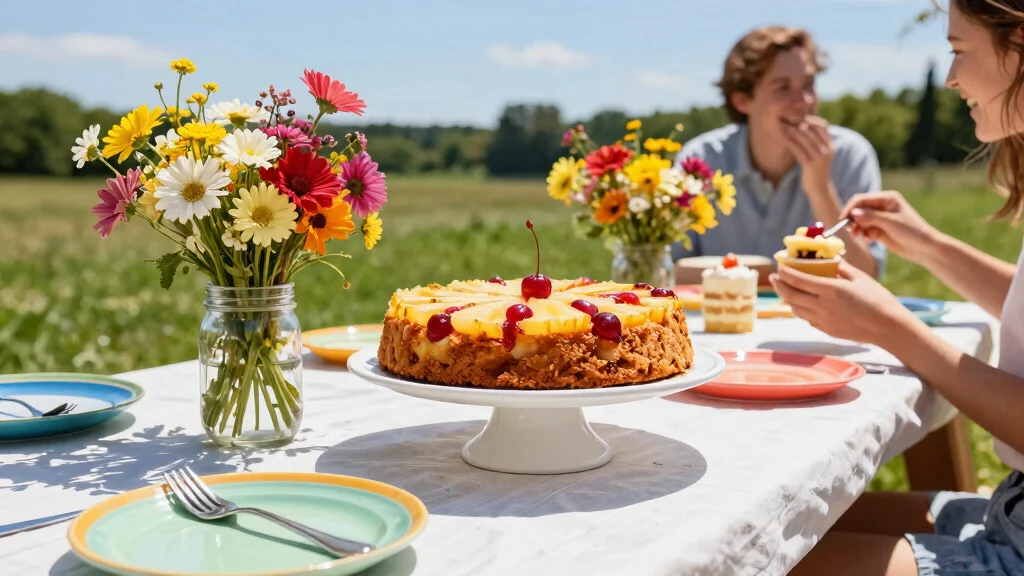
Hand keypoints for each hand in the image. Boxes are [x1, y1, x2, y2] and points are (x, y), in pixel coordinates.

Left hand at [769, 260, 918, 346]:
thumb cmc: (878, 299)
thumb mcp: (860, 278)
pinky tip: (804, 303)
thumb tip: (829, 258)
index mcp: (830, 289)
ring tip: (787, 289)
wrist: (889, 327)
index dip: (784, 272)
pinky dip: (800, 309)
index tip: (779, 265)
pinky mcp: (827, 330)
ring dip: (788, 298)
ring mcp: (823, 321)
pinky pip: (807, 318)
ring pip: (796, 309)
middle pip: (790, 295)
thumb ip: (840, 267)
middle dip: (779, 285)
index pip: (798, 279)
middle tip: (774, 277)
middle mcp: (822, 306)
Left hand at [782, 116, 832, 192]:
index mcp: (830, 145)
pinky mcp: (810, 165)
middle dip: (800, 124)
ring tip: (784, 127)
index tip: (800, 116)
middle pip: (812, 131)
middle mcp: (826, 150)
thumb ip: (817, 141)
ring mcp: (819, 158)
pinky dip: (791, 144)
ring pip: (805, 140)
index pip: (823, 126)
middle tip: (788, 119)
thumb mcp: (821, 153)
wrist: (820, 188)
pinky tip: (784, 139)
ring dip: (793, 132)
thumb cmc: (817, 169)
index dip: (812, 120)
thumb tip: (807, 126)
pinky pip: (799, 151)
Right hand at [839, 191, 939, 264]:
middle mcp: (882, 206)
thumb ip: (871, 217)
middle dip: (853, 220)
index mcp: (886, 199)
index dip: (850, 209)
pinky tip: (867, 239)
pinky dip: (862, 234)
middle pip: (859, 210)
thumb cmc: (912, 231)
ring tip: (859, 237)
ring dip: (857, 228)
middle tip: (852, 232)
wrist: (925, 248)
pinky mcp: (879, 230)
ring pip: (860, 221)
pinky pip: (864, 230)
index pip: (861, 200)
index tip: (843, 220)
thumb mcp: (891, 223)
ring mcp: (880, 218)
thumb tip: (853, 213)